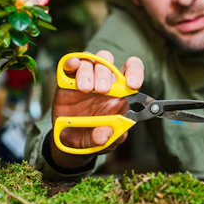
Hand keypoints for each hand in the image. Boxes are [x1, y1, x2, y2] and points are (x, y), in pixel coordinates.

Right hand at [50, 50, 143, 168]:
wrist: (69, 140)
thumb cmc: (92, 136)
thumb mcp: (103, 142)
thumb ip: (107, 138)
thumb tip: (105, 135)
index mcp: (120, 93)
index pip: (132, 70)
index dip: (135, 72)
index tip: (133, 84)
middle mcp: (104, 82)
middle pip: (109, 63)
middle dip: (106, 74)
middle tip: (102, 90)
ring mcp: (86, 79)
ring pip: (91, 61)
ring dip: (89, 72)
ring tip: (85, 89)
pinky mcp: (68, 81)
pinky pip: (70, 65)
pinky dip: (72, 61)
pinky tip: (73, 64)